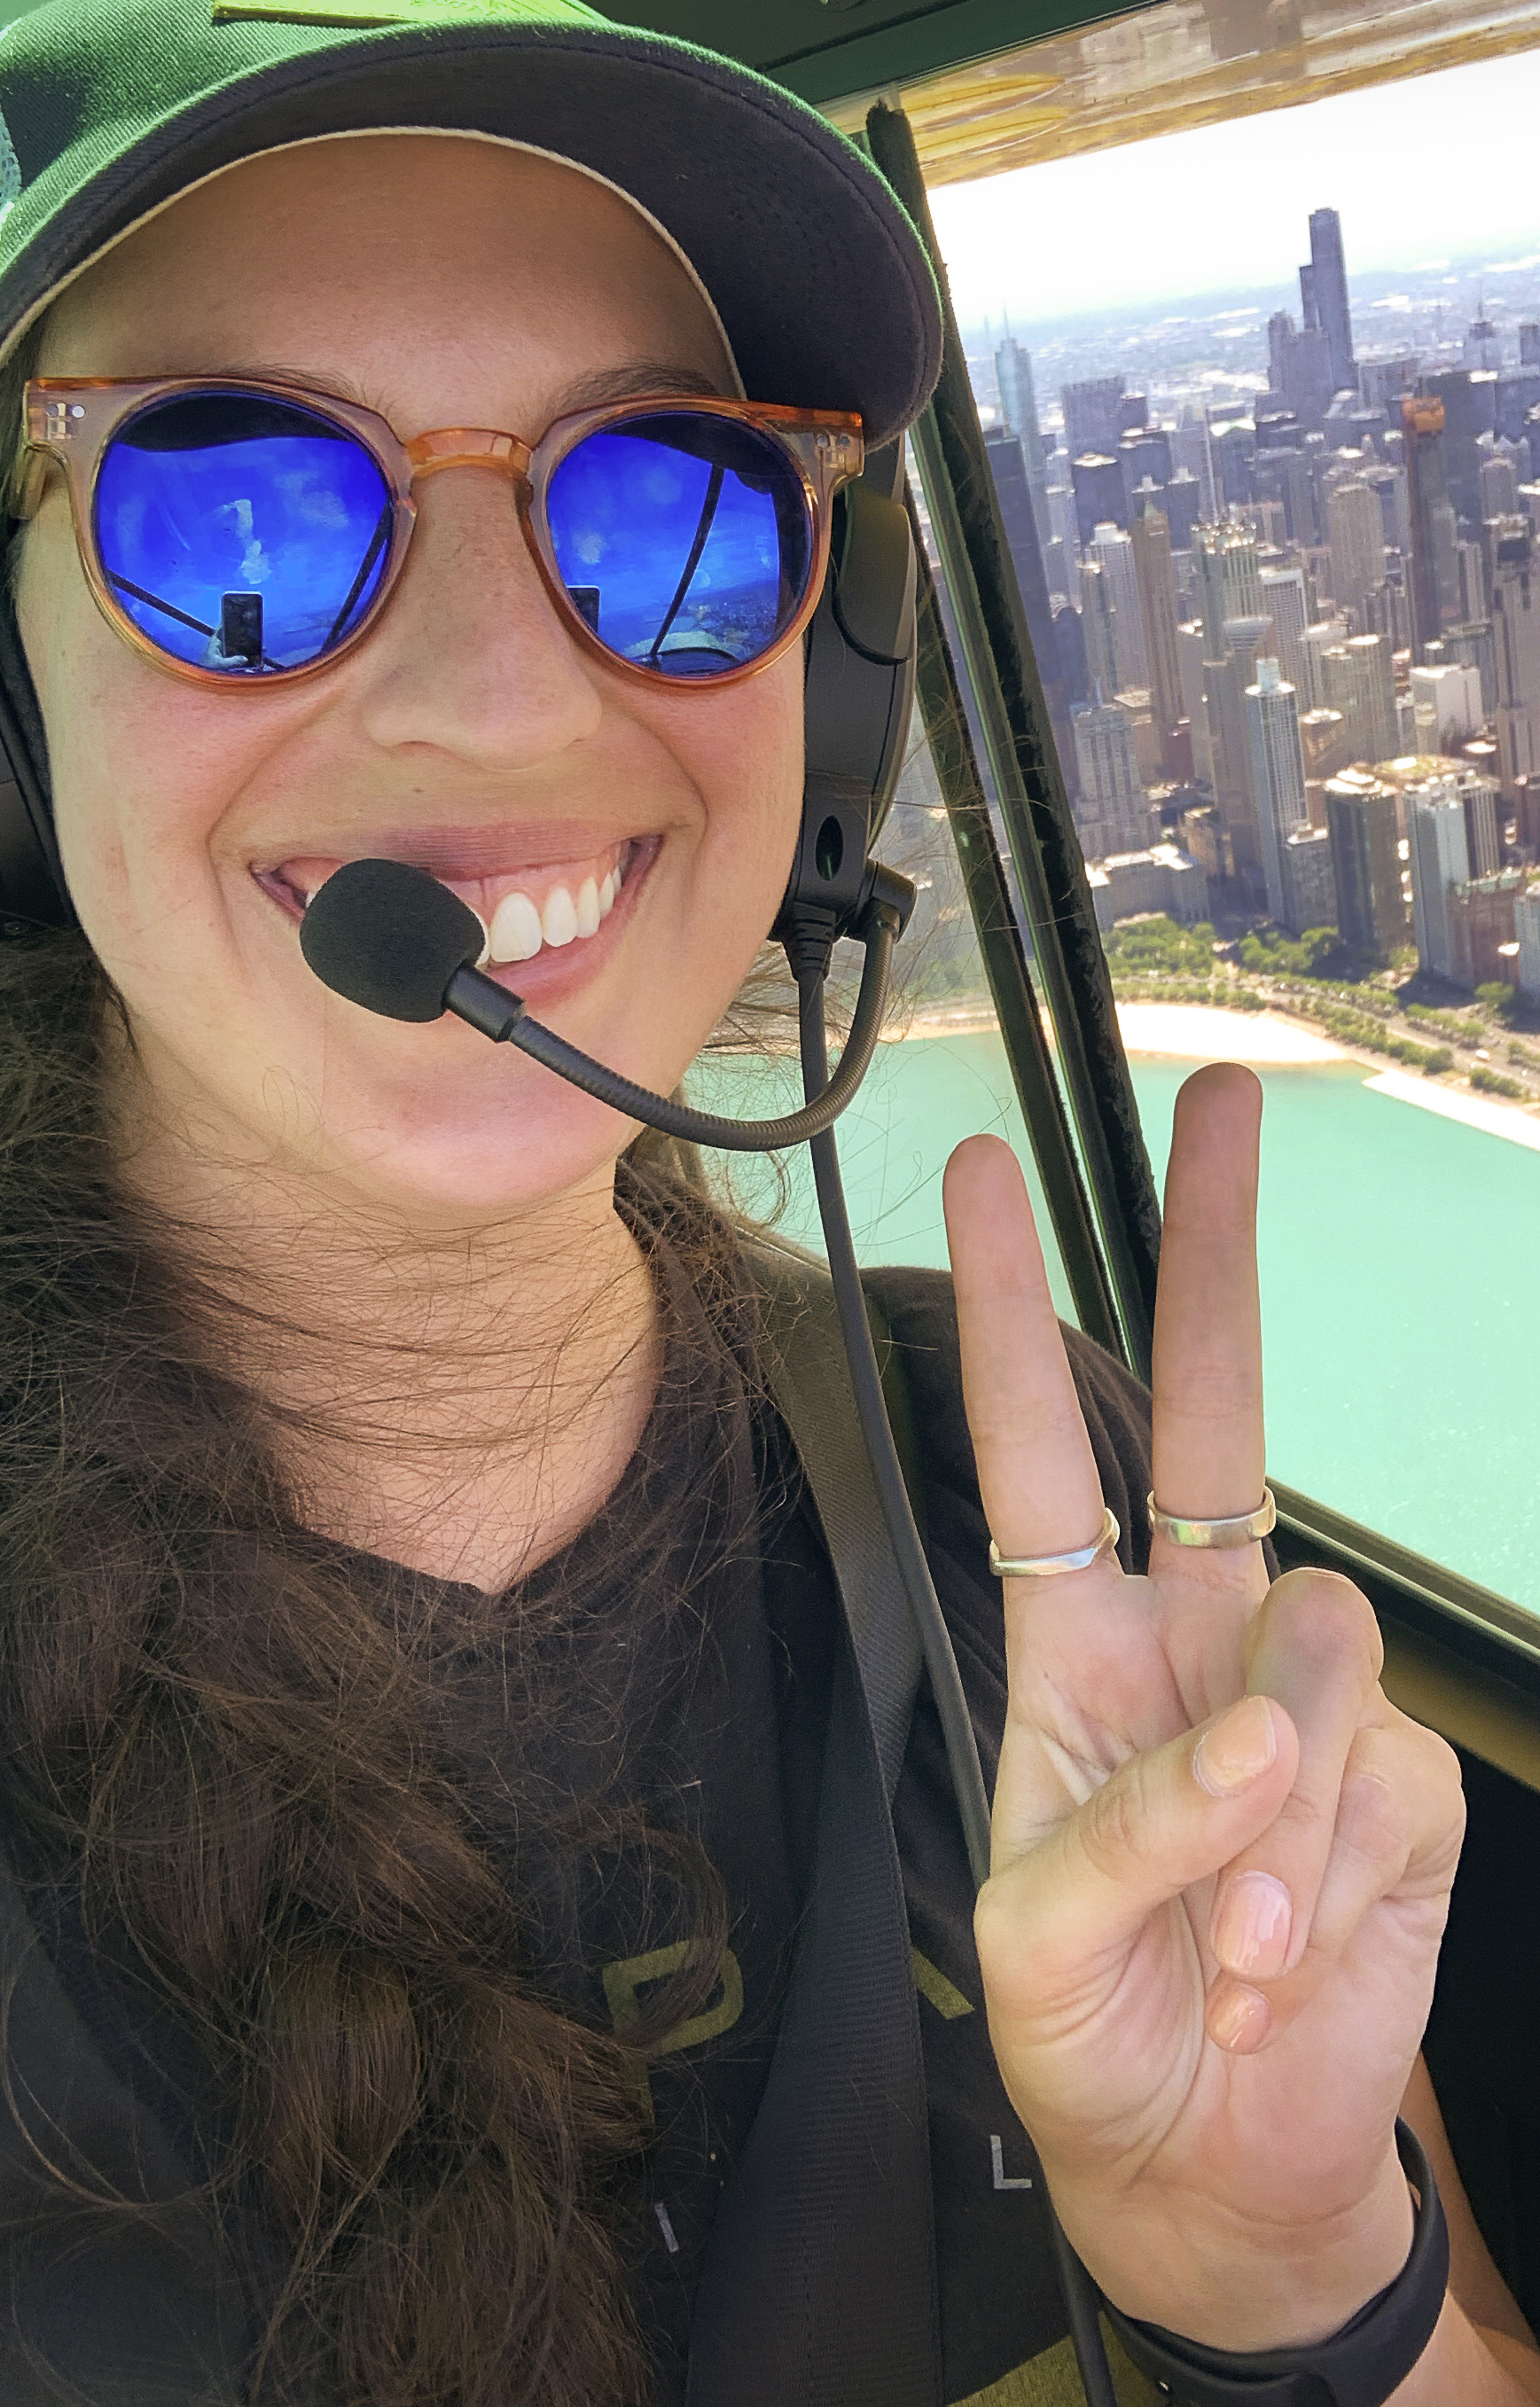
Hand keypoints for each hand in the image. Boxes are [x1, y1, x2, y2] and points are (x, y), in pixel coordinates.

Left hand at [944, 1064, 1465, 2352]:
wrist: (1216, 2176)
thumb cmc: (1092, 2038)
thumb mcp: (1043, 1944)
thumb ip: (1134, 1827)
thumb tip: (1255, 1731)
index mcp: (1075, 1649)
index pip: (1043, 1450)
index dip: (1010, 1316)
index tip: (981, 1174)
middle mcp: (1192, 1643)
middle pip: (1221, 1416)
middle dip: (1213, 1256)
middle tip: (1220, 1102)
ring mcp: (1302, 1708)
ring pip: (1317, 1636)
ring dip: (1270, 1813)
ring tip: (1225, 1956)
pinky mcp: (1398, 1788)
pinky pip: (1378, 1783)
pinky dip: (1323, 1888)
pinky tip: (1283, 1974)